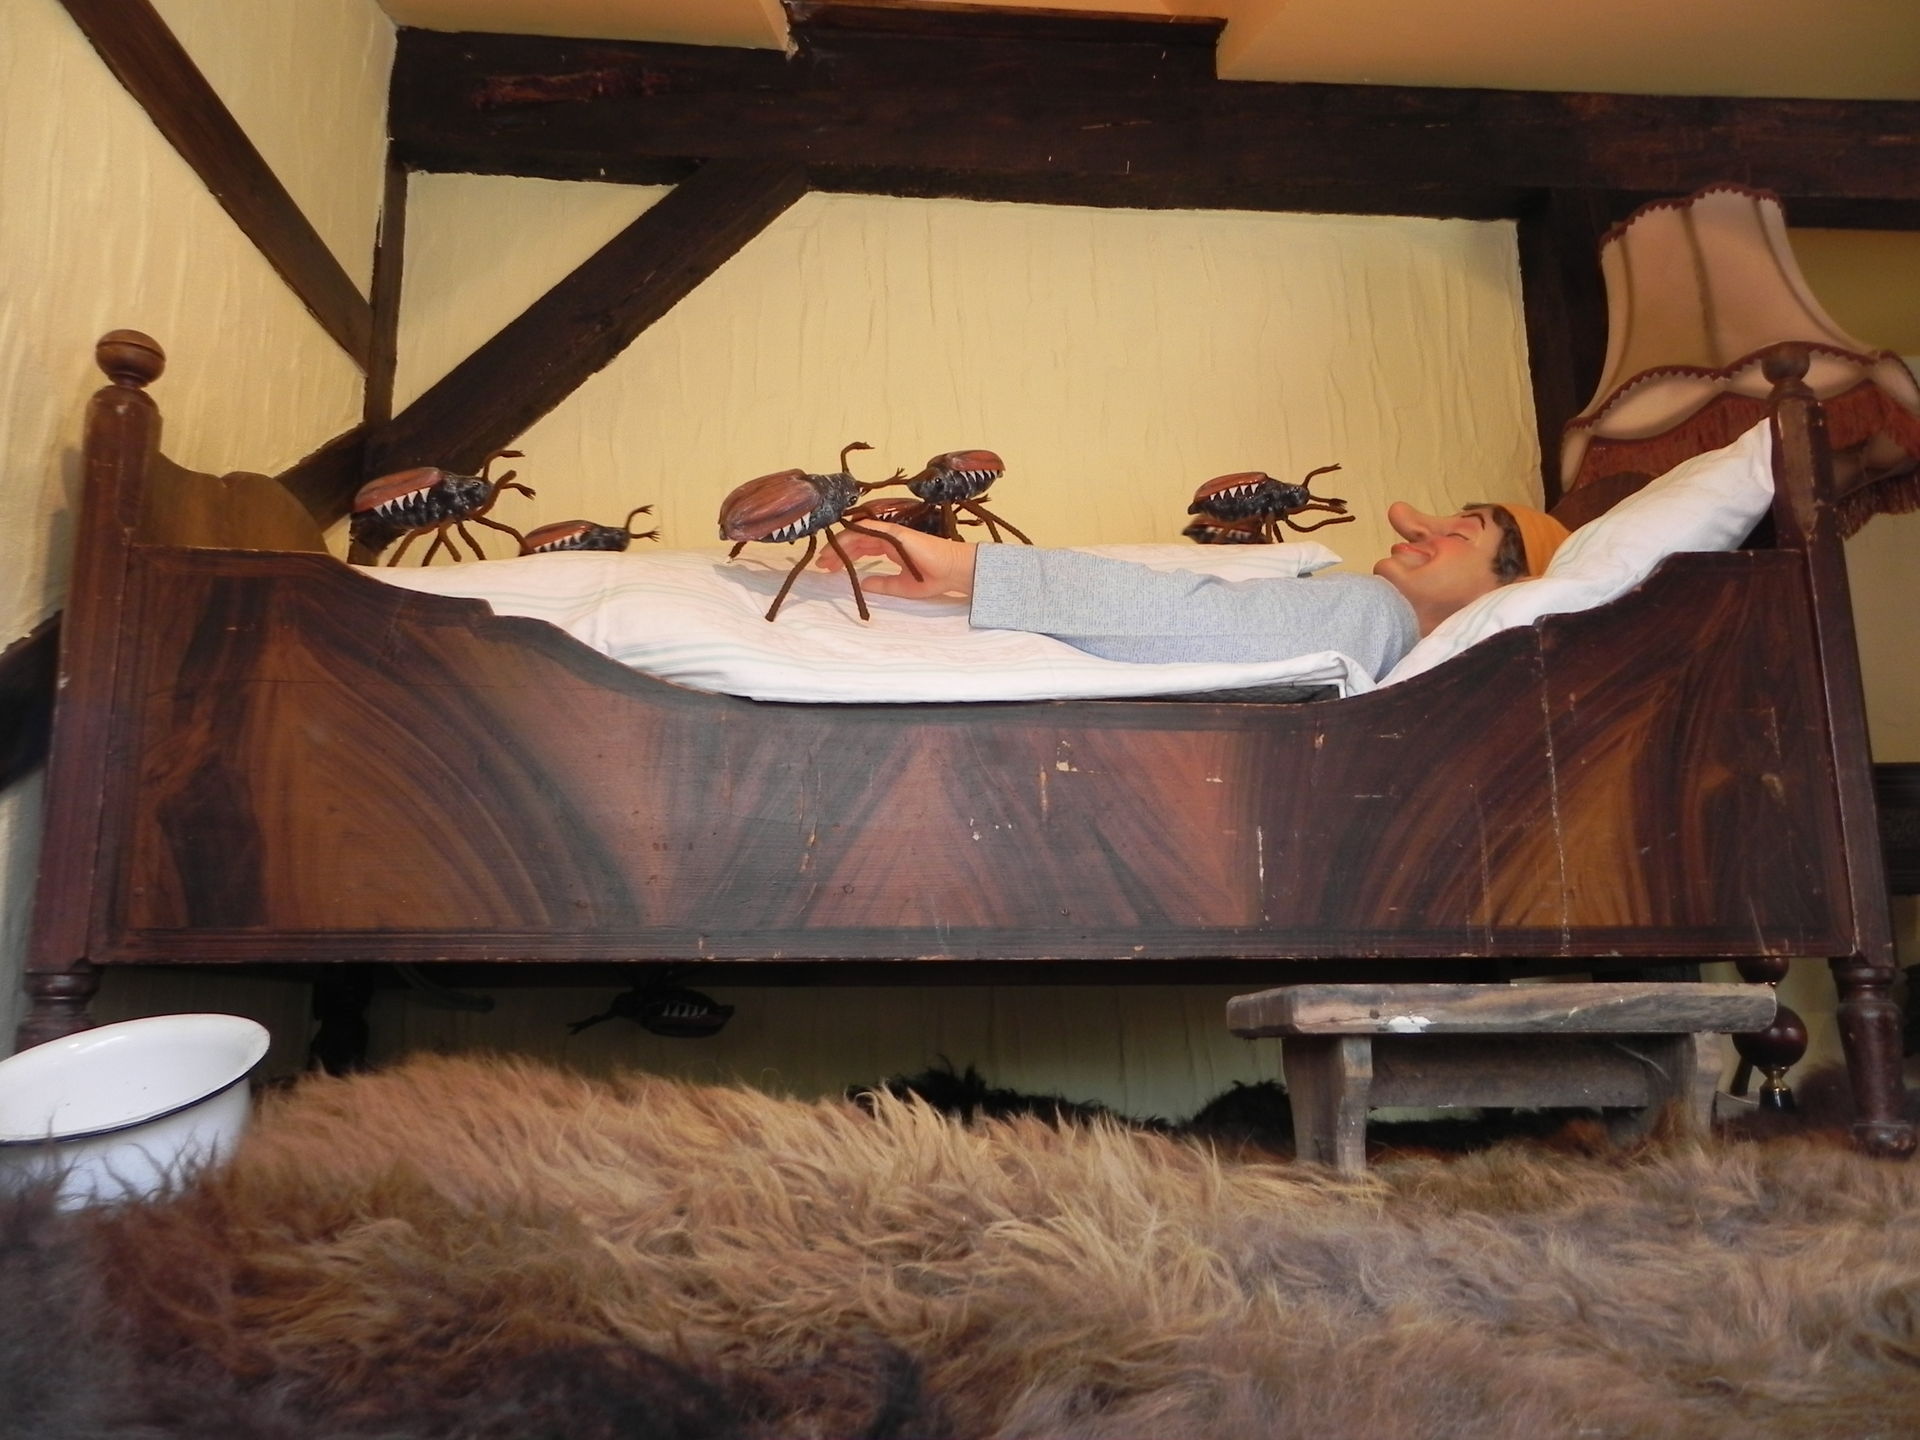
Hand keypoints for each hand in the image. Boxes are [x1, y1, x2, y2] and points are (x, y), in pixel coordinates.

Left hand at [816, 521, 977, 599]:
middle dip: (836, 551)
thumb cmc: (932, 578)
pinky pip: (868, 529)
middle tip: (821, 563)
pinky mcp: (894, 532)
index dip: (844, 555)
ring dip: (839, 545)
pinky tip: (839, 544)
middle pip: (855, 540)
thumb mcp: (901, 587)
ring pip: (857, 534)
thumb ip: (882, 584)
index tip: (829, 567)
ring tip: (825, 559)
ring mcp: (890, 533)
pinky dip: (852, 534)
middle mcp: (888, 538)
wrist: (951, 571)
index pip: (861, 547)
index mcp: (890, 548)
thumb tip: (863, 584)